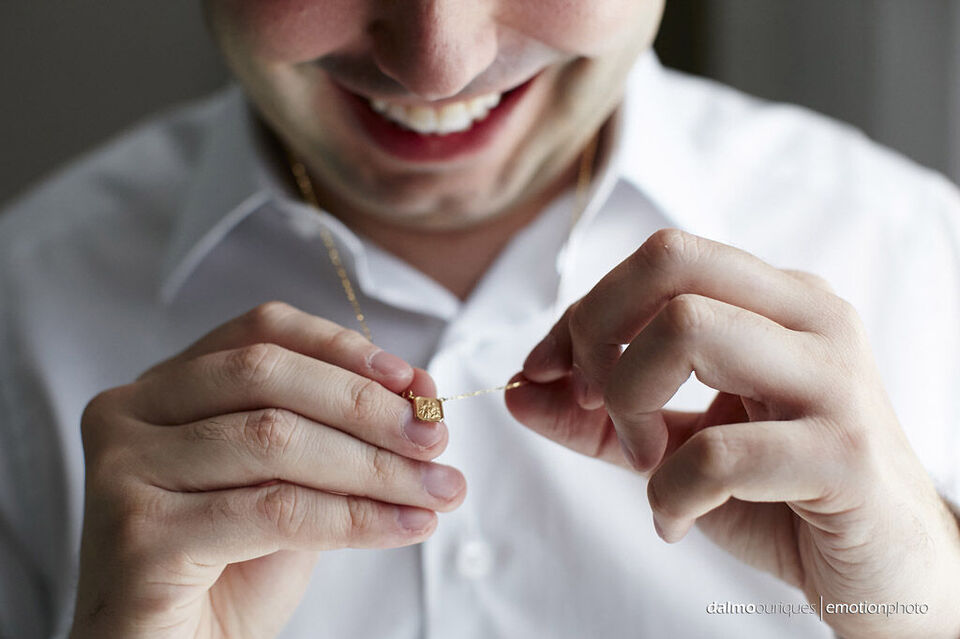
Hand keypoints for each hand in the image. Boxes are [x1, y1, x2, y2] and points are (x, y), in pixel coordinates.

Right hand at [71, 302, 465, 638]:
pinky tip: (404, 525)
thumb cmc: (231, 569)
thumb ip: (336, 434)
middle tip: (435, 439)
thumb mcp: (291, 481)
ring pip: (274, 439)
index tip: (413, 382)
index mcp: (166, 387)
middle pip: (267, 376)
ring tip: (437, 490)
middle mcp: (131, 414)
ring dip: (375, 467)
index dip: (342, 349)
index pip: (261, 331)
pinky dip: (355, 517)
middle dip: (367, 407)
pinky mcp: (138, 532)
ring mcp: (123, 470)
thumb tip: (419, 391)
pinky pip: (274, 509)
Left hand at [507, 229, 959, 638]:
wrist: (888, 573)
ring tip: (647, 463)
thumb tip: (517, 389)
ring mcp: (835, 379)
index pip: (659, 259)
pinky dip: (670, 492)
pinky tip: (676, 518)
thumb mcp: (672, 445)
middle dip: (598, 335)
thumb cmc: (782, 495)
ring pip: (688, 330)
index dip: (583, 311)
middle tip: (595, 405)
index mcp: (777, 301)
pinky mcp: (846, 453)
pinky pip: (718, 451)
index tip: (545, 370)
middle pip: (668, 264)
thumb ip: (594, 416)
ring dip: (631, 407)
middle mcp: (812, 318)